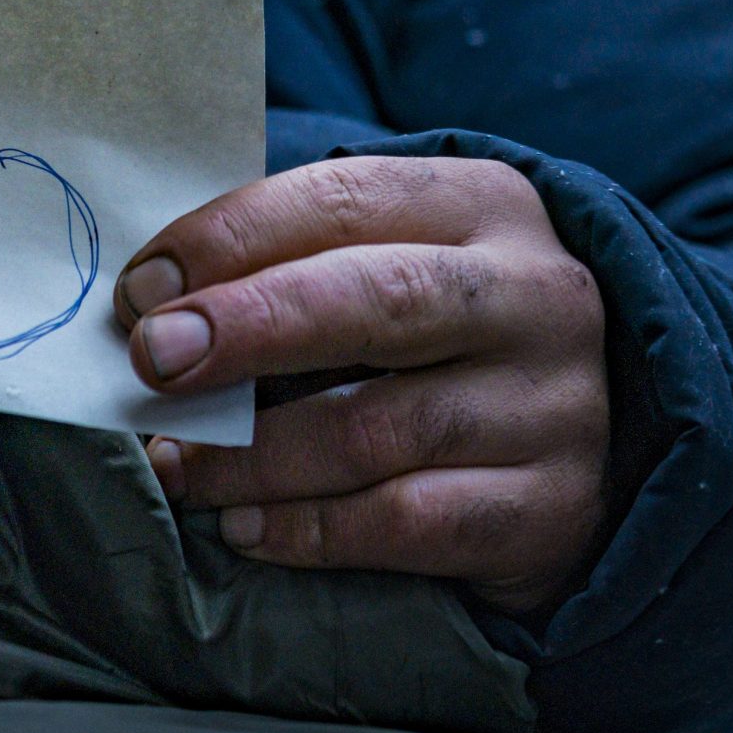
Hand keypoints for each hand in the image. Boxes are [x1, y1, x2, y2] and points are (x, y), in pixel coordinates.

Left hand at [117, 156, 609, 613]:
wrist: (592, 437)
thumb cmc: (433, 330)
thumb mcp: (386, 260)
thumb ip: (285, 265)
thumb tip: (148, 304)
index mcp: (481, 203)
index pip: (340, 201)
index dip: (228, 240)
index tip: (140, 290)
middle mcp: (532, 296)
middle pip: (375, 301)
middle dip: (245, 328)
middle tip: (152, 362)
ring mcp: (555, 406)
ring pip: (380, 428)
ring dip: (253, 454)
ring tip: (174, 465)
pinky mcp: (552, 510)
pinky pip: (409, 524)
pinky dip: (311, 531)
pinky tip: (244, 529)